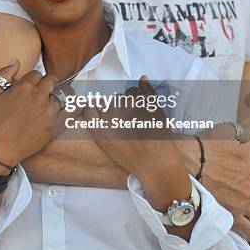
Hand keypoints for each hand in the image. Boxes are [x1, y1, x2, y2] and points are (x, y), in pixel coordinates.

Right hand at [0, 60, 74, 168]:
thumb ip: (3, 74)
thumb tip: (16, 62)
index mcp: (24, 87)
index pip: (36, 74)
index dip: (32, 80)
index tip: (29, 88)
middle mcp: (39, 96)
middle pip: (51, 81)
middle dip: (47, 85)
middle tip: (42, 93)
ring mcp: (48, 111)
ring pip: (64, 94)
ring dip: (59, 95)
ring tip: (56, 100)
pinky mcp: (55, 126)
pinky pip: (72, 111)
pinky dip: (75, 107)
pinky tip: (75, 106)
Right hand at [84, 76, 190, 210]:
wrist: (157, 164)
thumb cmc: (132, 157)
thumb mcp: (106, 144)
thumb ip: (95, 122)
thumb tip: (91, 100)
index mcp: (101, 129)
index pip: (91, 108)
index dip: (98, 109)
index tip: (107, 114)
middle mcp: (114, 116)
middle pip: (113, 100)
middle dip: (120, 107)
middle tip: (131, 123)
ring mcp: (132, 108)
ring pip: (129, 93)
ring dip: (133, 100)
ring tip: (141, 117)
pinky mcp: (149, 104)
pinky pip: (143, 87)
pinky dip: (144, 86)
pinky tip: (144, 85)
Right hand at [181, 124, 249, 239]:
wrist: (182, 166)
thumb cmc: (199, 148)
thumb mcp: (222, 132)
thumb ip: (238, 134)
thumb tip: (244, 137)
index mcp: (248, 165)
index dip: (240, 175)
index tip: (230, 175)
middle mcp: (249, 184)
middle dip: (242, 191)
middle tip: (225, 189)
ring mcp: (242, 203)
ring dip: (245, 209)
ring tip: (232, 208)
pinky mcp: (232, 218)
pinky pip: (247, 229)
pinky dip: (246, 230)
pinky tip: (242, 229)